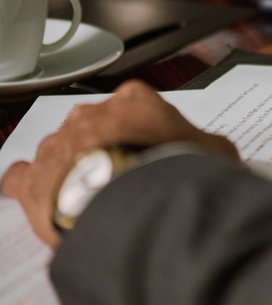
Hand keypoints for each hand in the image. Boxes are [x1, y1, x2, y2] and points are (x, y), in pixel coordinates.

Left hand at [0, 80, 237, 247]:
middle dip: (113, 147)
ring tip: (96, 196)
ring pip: (64, 149)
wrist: (134, 204)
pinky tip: (42, 196)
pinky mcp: (33, 179)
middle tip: (132, 175)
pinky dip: (29, 186)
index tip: (158, 149)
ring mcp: (60, 145)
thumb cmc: (171, 172)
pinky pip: (20, 177)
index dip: (150, 131)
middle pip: (100, 126)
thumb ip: (212, 146)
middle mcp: (93, 115)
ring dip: (76, 167)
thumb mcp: (216, 152)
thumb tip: (218, 153)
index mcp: (136, 100)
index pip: (140, 105)